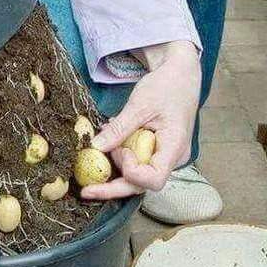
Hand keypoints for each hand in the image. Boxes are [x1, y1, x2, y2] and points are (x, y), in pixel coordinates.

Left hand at [81, 41, 200, 199]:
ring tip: (101, 148)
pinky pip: (138, 164)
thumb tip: (95, 148)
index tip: (121, 151)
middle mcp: (173, 159)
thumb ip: (119, 129)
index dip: (132, 172)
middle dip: (113, 187)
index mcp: (175, 147)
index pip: (154, 179)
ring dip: (116, 169)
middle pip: (142, 185)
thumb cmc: (167, 86)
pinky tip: (110, 145)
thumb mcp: (140, 105)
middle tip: (85, 190)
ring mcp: (166, 158)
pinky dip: (121, 158)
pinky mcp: (158, 154)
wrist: (181, 77)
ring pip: (138, 178)